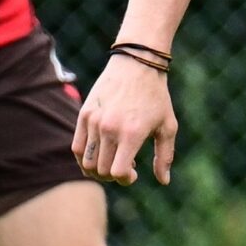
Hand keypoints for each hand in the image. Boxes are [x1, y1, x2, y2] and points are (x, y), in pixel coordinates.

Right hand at [74, 54, 177, 185]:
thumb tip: (163, 182)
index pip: (117, 172)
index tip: (134, 174)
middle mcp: (110, 129)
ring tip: (112, 160)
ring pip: (87, 162)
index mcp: (132, 134)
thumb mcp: (167, 126)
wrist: (137, 64)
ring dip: (98, 170)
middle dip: (113, 176)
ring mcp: (94, 121)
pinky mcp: (84, 114)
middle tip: (126, 166)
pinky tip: (98, 153)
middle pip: (101, 171)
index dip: (125, 180)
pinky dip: (84, 158)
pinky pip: (77, 147)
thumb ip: (165, 156)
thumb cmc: (156, 97)